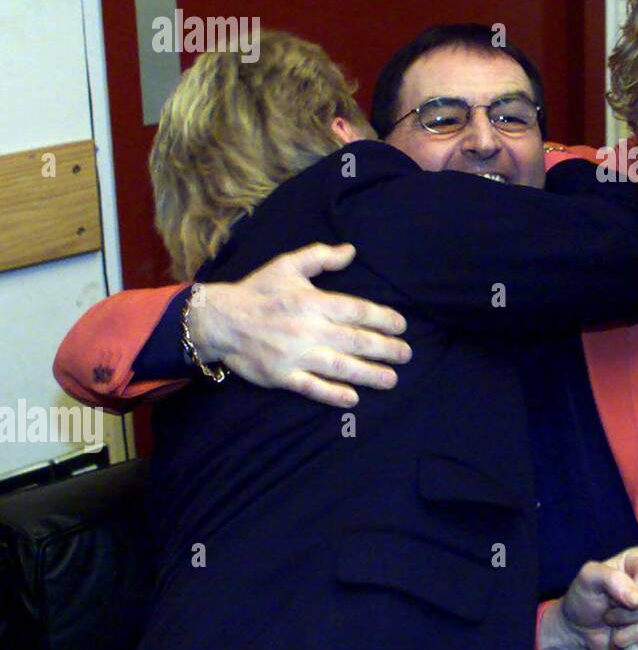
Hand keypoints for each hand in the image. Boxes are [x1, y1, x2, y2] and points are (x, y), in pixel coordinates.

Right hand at [187, 242, 410, 406]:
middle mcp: (309, 329)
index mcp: (313, 302)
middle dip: (386, 349)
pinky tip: (353, 398)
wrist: (218, 320)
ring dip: (369, 374)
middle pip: (356, 341)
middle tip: (407, 355)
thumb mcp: (288, 265)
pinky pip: (312, 388)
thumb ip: (321, 257)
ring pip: (340, 367)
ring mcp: (295, 355)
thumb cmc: (257, 291)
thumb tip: (351, 251)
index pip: (358, 311)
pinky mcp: (282, 376)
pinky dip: (333, 394)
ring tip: (392, 379)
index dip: (383, 318)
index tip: (401, 326)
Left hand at [539, 545, 637, 649]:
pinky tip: (629, 647)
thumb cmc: (584, 599)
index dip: (634, 594)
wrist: (581, 629)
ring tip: (619, 634)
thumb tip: (637, 600)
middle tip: (612, 619)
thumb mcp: (587, 580)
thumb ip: (610, 578)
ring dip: (637, 635)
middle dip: (632, 618)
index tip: (611, 602)